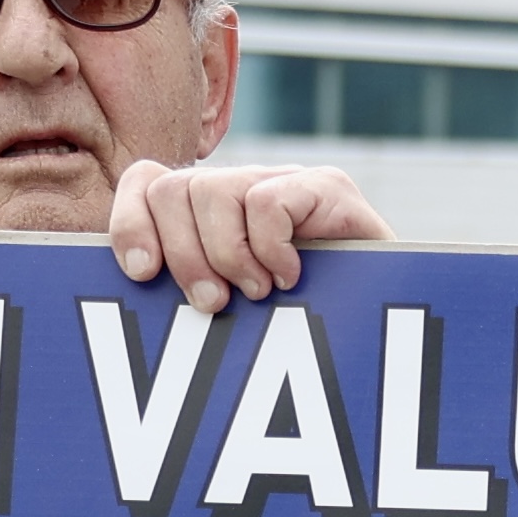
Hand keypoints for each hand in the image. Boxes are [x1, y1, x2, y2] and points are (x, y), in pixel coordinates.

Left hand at [108, 160, 385, 310]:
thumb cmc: (298, 335)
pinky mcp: (327, 187)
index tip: (142, 275)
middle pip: (170, 188)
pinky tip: (291, 276)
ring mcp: (285, 182)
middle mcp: (243, 188)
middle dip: (183, 256)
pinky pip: (265, 201)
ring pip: (210, 191)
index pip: (146, 181)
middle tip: (213, 304)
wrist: (386, 331)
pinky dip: (270, 248)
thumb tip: (133, 275)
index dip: (131, 222)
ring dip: (226, 257)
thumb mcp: (225, 313)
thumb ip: (183, 287)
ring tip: (257, 293)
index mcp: (210, 215)